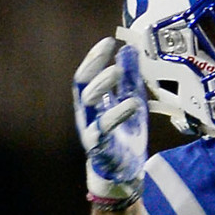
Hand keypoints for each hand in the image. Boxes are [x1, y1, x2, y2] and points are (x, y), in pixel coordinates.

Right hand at [72, 36, 147, 205]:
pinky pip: (104, 128)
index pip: (87, 75)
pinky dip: (118, 114)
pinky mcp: (100, 146)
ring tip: (118, 71)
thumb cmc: (124, 136)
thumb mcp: (131, 104)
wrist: (123, 173)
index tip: (108, 41)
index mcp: (91, 103)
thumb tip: (129, 50)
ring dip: (102, 85)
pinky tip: (132, 103)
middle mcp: (85, 114)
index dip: (95, 58)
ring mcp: (89, 129)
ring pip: (88, 103)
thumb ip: (130, 81)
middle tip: (110, 51)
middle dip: (93, 65)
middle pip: (82, 85)